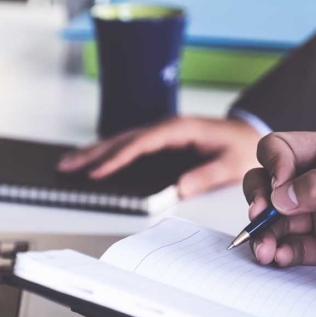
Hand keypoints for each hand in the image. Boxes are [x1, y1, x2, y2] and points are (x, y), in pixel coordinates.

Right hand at [57, 116, 260, 197]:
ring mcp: (160, 133)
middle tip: (67, 166)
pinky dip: (107, 154)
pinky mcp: (159, 141)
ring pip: (120, 141)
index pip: (141, 143)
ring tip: (68, 163)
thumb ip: (206, 175)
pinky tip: (92, 162)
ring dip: (94, 152)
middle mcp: (165, 127)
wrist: (249, 134)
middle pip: (122, 140)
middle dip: (93, 153)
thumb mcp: (230, 164)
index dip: (117, 158)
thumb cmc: (240, 148)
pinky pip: (128, 146)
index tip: (97, 172)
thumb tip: (180, 188)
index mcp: (179, 129)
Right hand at [243, 130, 315, 293]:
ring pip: (275, 220)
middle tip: (259, 216)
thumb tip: (282, 194)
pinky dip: (279, 252)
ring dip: (264, 232)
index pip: (284, 149)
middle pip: (269, 184)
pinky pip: (291, 248)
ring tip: (265, 249)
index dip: (273, 164)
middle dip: (258, 199)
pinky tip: (280, 257)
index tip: (277, 186)